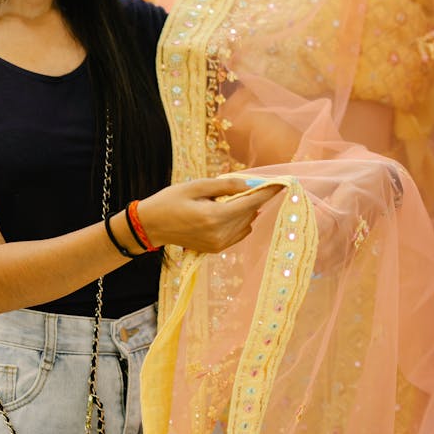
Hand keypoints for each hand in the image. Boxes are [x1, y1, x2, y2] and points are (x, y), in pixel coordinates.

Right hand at [137, 177, 282, 253]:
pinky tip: (227, 212)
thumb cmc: (170, 201)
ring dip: (246, 210)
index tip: (282, 183)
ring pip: (246, 224)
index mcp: (214, 217)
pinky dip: (240, 221)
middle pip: (250, 214)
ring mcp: (218, 245)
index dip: (268, 192)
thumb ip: (225, 185)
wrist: (151, 226)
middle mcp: (219, 234)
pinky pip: (239, 233)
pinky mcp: (216, 250)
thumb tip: (251, 185)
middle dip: (255, 199)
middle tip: (251, 185)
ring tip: (229, 199)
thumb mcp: (196, 186)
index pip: (250, 203)